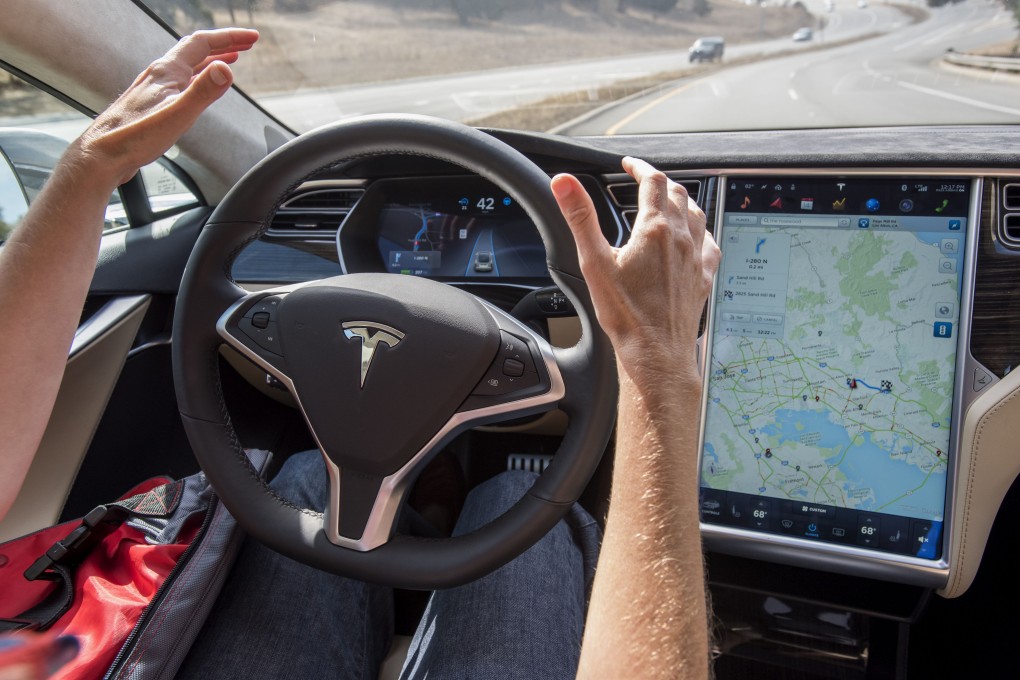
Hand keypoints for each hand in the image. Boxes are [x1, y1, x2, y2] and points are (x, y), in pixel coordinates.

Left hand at [75, 28, 258, 186]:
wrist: (103, 155)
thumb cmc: (135, 137)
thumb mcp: (178, 114)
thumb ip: (203, 91)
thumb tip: (226, 69)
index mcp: (167, 71)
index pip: (204, 42)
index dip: (230, 37)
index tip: (253, 38)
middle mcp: (159, 74)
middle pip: (196, 50)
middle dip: (224, 45)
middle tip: (247, 45)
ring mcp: (154, 88)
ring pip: (188, 66)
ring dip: (211, 60)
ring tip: (229, 61)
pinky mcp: (151, 104)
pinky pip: (180, 82)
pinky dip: (197, 78)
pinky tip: (198, 89)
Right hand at [551, 157, 719, 382]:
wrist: (656, 353)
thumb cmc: (626, 315)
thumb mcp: (593, 262)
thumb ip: (580, 217)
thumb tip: (564, 183)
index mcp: (655, 229)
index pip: (652, 180)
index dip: (639, 167)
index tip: (629, 165)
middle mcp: (681, 238)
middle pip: (677, 193)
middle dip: (659, 182)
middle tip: (644, 181)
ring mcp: (695, 258)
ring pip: (697, 214)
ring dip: (682, 201)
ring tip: (669, 201)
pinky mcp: (703, 278)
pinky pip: (709, 243)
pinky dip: (701, 231)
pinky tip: (696, 237)